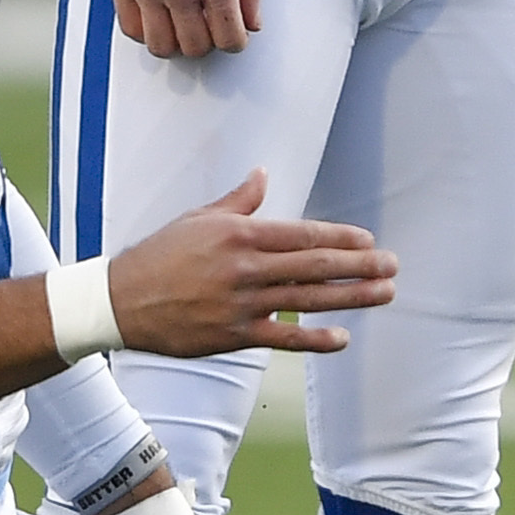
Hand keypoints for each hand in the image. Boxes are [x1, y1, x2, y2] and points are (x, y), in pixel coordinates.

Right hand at [102, 0, 259, 57]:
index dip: (235, 41)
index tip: (231, 32)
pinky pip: (130, 27)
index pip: (230, 39)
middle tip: (205, 25)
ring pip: (161, 45)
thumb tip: (252, 22)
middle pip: (195, 47)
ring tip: (178, 25)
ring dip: (174, 42)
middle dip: (206, 42)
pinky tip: (154, 16)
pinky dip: (144, 30)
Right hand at [105, 170, 393, 356]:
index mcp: (237, 234)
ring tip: (384, 294)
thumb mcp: (197, 219)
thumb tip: (262, 175)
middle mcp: (244, 268)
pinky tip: (342, 337)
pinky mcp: (234, 336)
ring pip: (307, 300)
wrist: (121, 299)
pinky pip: (284, 339)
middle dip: (359, 265)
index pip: (300, 234)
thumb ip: (237, 201)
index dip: (339, 238)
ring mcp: (241, 304)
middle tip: (392, 266)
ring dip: (351, 297)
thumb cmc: (159, 255)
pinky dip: (315, 340)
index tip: (368, 239)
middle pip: (313, 266)